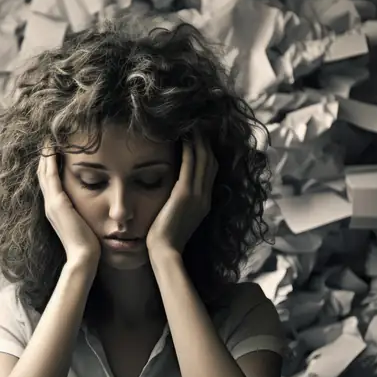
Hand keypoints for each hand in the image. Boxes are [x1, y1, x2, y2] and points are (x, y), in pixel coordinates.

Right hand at [37, 144, 100, 267]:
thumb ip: (81, 211)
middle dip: (44, 156)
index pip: (48, 181)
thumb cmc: (88, 242)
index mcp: (54, 208)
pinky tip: (53, 149)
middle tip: (47, 139)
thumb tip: (89, 205)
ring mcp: (51, 203)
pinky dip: (50, 162)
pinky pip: (51, 177)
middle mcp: (49, 204)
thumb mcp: (82, 221)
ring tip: (48, 139)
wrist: (83, 256)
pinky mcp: (57, 203)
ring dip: (45, 155)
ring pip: (44, 172)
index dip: (48, 165)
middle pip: (42, 174)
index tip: (52, 150)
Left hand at [145, 130, 217, 257]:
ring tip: (192, 124)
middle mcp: (205, 196)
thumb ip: (181, 203)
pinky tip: (184, 136)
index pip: (211, 171)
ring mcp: (197, 195)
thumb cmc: (165, 238)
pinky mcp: (185, 194)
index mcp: (205, 202)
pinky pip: (190, 164)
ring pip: (204, 159)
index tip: (201, 137)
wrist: (164, 252)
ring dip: (198, 140)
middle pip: (212, 161)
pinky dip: (189, 148)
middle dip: (206, 142)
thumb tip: (174, 193)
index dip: (208, 152)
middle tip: (198, 124)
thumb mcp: (178, 217)